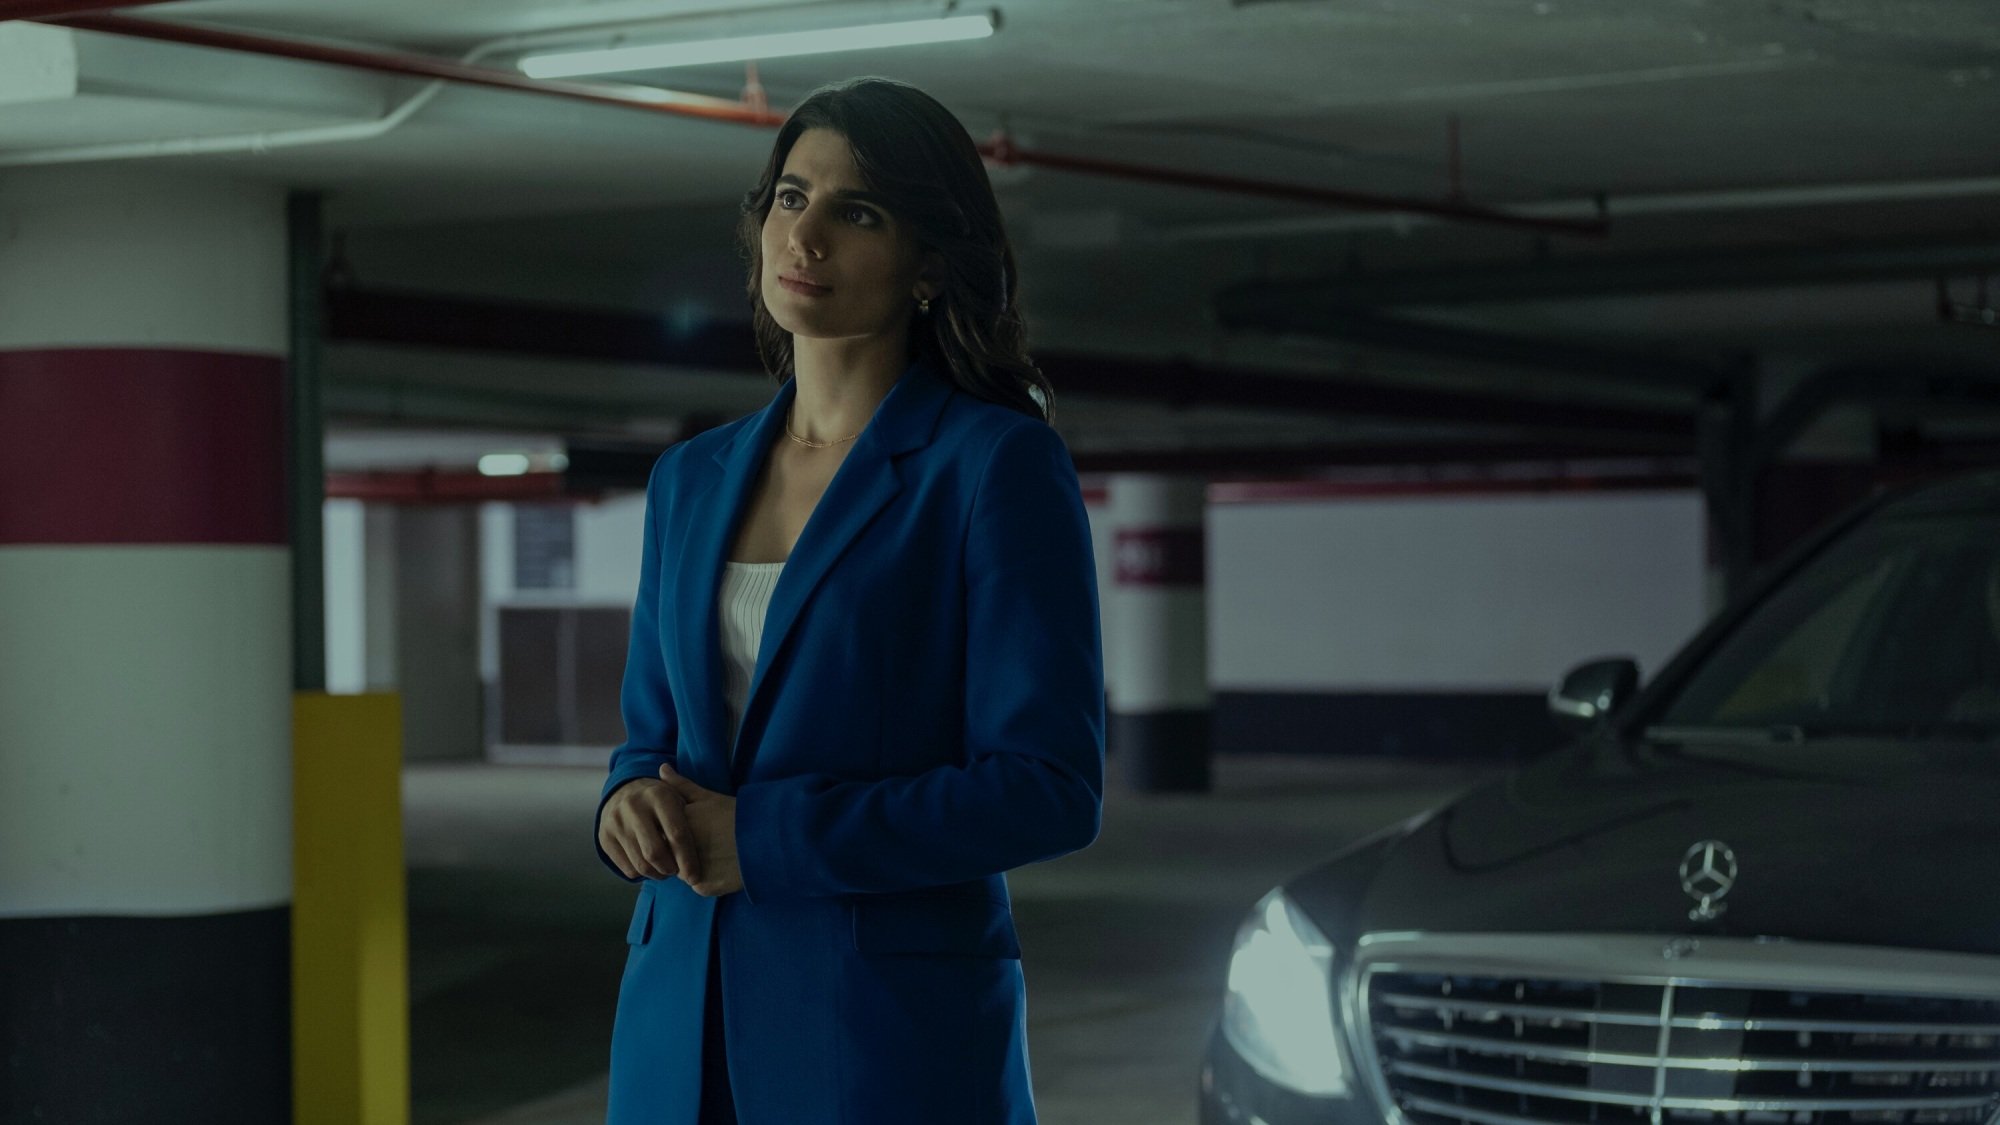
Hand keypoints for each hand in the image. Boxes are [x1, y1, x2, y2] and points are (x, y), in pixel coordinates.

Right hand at [598, 775, 698, 881]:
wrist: (622, 791)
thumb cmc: (661, 799)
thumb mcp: (678, 795)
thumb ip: (696, 816)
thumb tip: (712, 834)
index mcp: (658, 795)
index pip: (677, 834)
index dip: (688, 859)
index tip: (695, 876)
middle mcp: (634, 806)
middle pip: (655, 853)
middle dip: (671, 869)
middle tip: (678, 872)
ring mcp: (615, 822)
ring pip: (641, 865)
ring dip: (658, 874)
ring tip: (666, 870)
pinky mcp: (604, 838)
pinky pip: (627, 869)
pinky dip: (642, 874)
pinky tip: (651, 865)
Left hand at [657, 763, 741, 897]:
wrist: (766, 840)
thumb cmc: (737, 815)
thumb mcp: (708, 797)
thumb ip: (680, 786)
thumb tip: (661, 768)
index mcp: (676, 827)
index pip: (662, 835)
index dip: (675, 834)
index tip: (698, 830)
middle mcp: (678, 850)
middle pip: (670, 855)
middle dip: (681, 852)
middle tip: (709, 844)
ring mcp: (689, 870)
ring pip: (683, 872)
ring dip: (693, 867)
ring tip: (717, 855)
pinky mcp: (702, 886)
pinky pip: (699, 884)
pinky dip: (708, 879)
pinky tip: (724, 868)